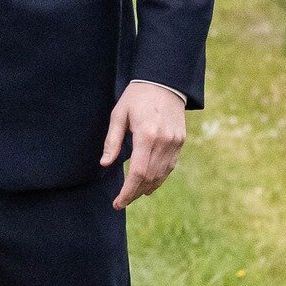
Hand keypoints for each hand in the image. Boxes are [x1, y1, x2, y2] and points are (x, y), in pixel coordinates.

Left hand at [101, 82, 187, 208]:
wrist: (165, 82)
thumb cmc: (137, 97)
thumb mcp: (118, 114)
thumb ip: (112, 141)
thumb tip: (104, 164)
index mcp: (146, 134)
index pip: (137, 172)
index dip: (127, 191)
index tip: (117, 202)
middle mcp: (163, 141)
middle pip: (149, 178)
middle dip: (135, 193)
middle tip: (122, 201)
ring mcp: (174, 143)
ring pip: (161, 175)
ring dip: (147, 188)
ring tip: (133, 195)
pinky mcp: (180, 142)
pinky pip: (169, 167)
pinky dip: (159, 178)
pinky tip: (148, 184)